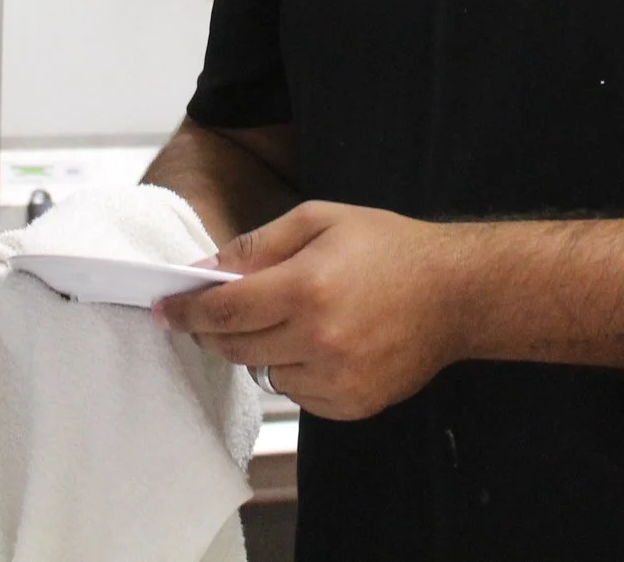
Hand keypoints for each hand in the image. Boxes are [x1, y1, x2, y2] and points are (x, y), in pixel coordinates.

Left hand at [154, 200, 478, 420]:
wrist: (456, 294)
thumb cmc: (388, 247)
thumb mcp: (320, 220)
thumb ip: (257, 245)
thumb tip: (205, 271)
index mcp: (307, 287)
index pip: (225, 310)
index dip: (188, 312)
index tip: (167, 310)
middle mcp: (319, 338)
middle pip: (236, 347)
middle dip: (214, 331)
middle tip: (208, 315)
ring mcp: (337, 378)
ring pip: (264, 374)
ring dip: (260, 349)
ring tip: (289, 319)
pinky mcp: (351, 404)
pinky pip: (298, 394)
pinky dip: (295, 371)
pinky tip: (319, 343)